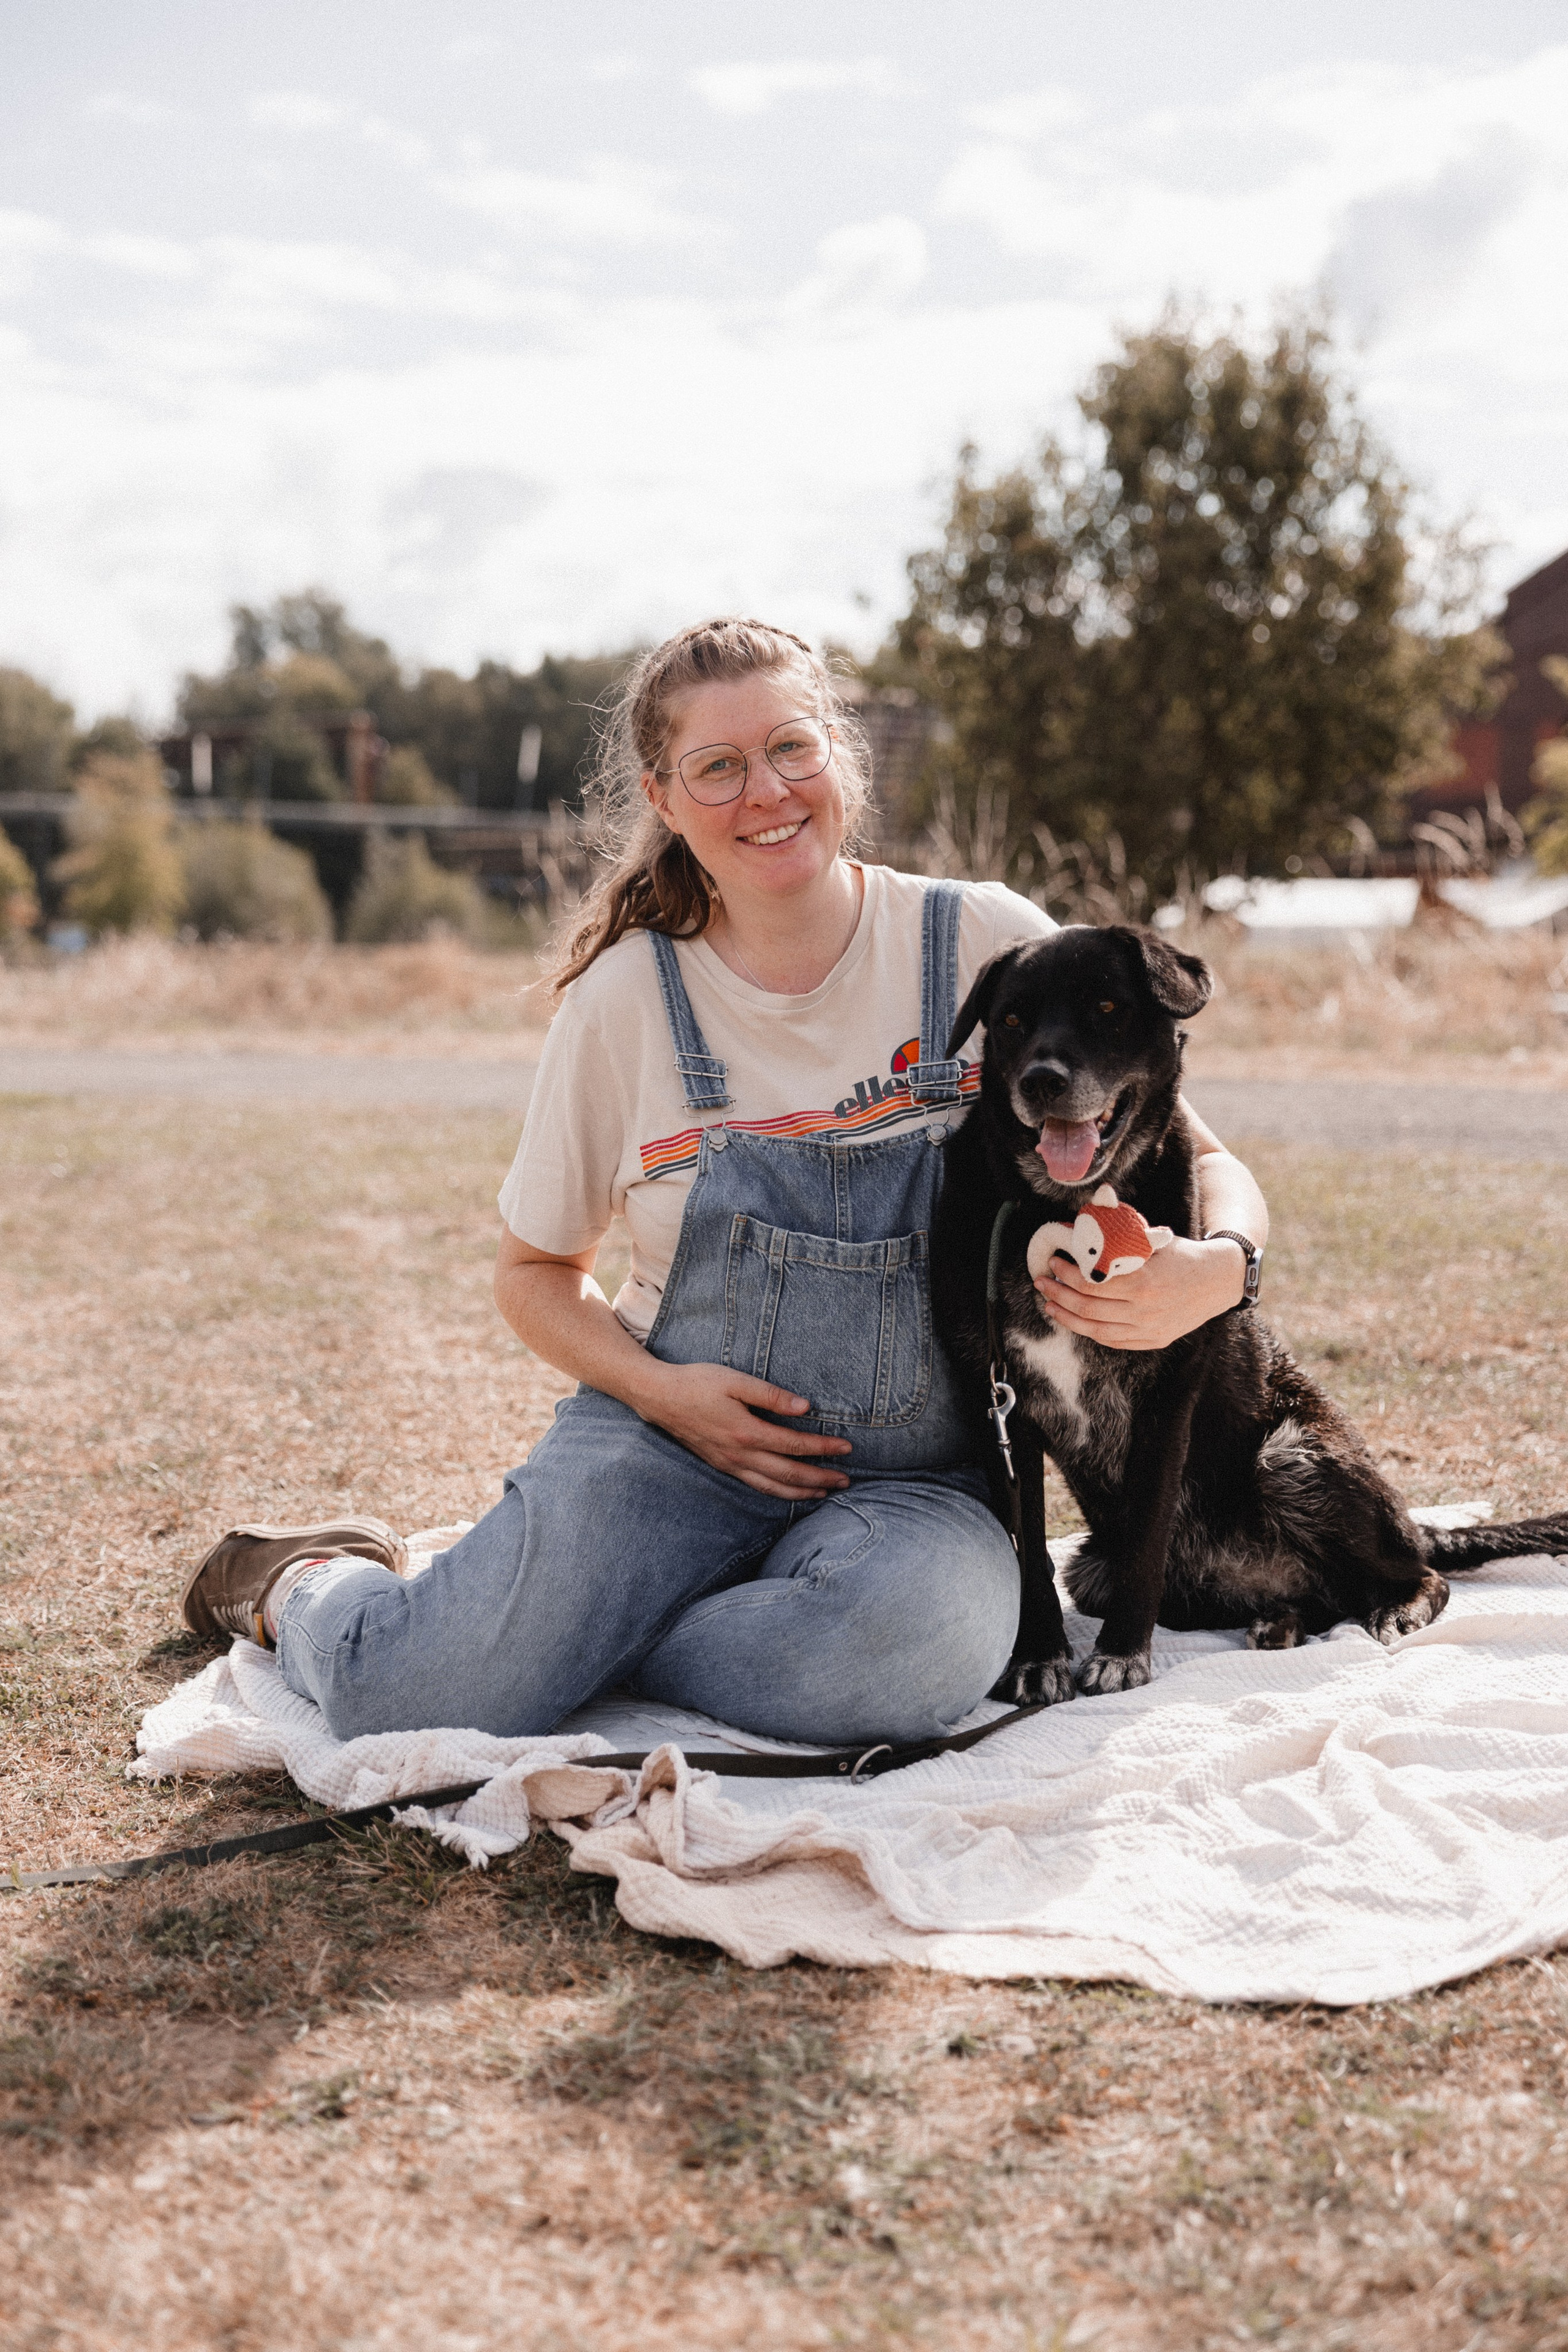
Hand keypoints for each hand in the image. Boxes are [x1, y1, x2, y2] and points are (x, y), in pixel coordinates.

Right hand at [634, 1360, 851, 1497]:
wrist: (659, 1397)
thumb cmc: (697, 1383)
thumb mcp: (735, 1381)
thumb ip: (771, 1396)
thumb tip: (804, 1408)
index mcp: (747, 1432)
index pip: (795, 1445)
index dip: (824, 1449)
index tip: (846, 1447)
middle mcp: (740, 1455)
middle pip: (789, 1474)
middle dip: (820, 1479)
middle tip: (846, 1480)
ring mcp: (729, 1464)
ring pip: (772, 1487)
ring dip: (801, 1492)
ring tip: (824, 1493)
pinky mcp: (722, 1466)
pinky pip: (755, 1486)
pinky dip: (777, 1492)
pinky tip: (788, 1491)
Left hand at [1034, 1236, 1245, 1351]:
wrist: (1217, 1281)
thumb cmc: (1181, 1255)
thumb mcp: (1152, 1241)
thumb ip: (1118, 1238)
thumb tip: (1079, 1229)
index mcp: (1143, 1282)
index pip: (1091, 1282)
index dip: (1067, 1273)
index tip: (1054, 1262)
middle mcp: (1144, 1310)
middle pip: (1088, 1307)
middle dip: (1059, 1294)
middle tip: (1043, 1282)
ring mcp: (1148, 1329)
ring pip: (1095, 1329)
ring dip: (1067, 1316)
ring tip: (1050, 1304)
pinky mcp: (1152, 1341)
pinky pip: (1112, 1341)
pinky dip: (1089, 1331)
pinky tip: (1075, 1320)